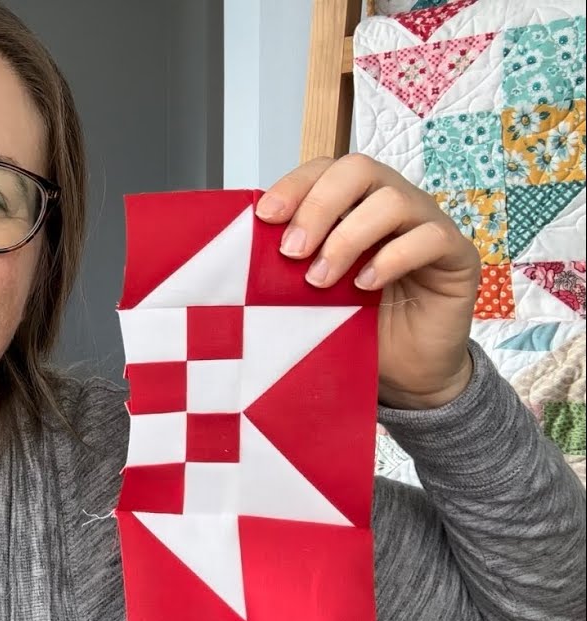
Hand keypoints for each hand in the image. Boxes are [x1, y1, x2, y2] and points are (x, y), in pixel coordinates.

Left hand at [257, 154, 479, 409]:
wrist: (403, 370)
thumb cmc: (356, 323)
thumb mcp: (311, 289)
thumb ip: (292, 260)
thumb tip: (244, 246)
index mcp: (354, 202)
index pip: (326, 169)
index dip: (295, 185)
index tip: (265, 217)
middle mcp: (393, 203)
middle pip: (359, 170)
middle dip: (318, 206)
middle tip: (292, 251)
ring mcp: (428, 224)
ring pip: (393, 200)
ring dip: (348, 238)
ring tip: (321, 280)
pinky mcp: (457, 254)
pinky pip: (430, 237)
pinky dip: (391, 258)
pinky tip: (365, 285)